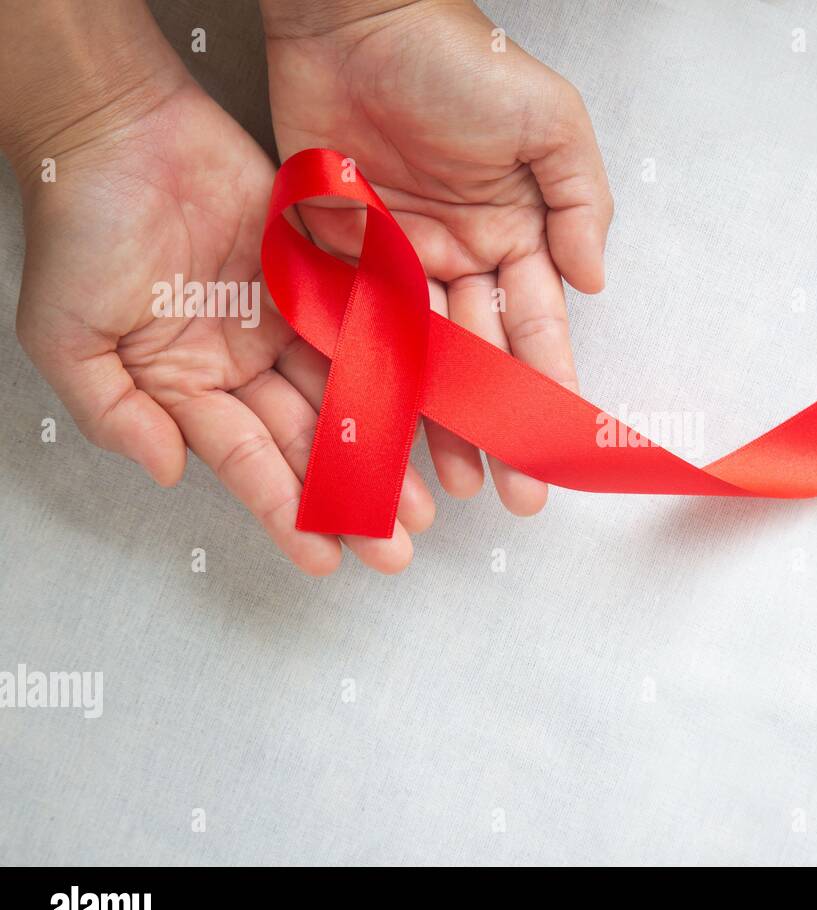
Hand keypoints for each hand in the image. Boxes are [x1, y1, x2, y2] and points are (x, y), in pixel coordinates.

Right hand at [7, 39, 434, 573]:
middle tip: (398, 547)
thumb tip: (167, 472)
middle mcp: (246, 363)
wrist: (121, 128)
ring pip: (350, 394)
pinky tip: (433, 410)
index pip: (249, 461)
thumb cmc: (84, 228)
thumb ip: (114, 411)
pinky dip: (400, 367)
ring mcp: (289, 321)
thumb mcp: (69, 335)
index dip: (288, 511)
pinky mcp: (323, 276)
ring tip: (427, 501)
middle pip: (311, 441)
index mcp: (189, 386)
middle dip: (354, 497)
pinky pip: (369, 327)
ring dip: (387, 448)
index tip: (327, 559)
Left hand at [263, 0, 613, 514]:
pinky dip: (366, 378)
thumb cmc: (458, 59)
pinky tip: (377, 424)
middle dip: (493, 427)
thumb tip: (592, 282)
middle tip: (505, 493)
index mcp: (515, 233)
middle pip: (479, 360)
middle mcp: (460, 258)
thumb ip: (582, 202)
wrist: (356, 16)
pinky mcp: (339, 255)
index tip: (556, 446)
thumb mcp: (549, 121)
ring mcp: (398, 262)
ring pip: (418, 360)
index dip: (546, 390)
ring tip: (442, 483)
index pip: (536, 329)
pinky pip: (355, 328)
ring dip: (432, 420)